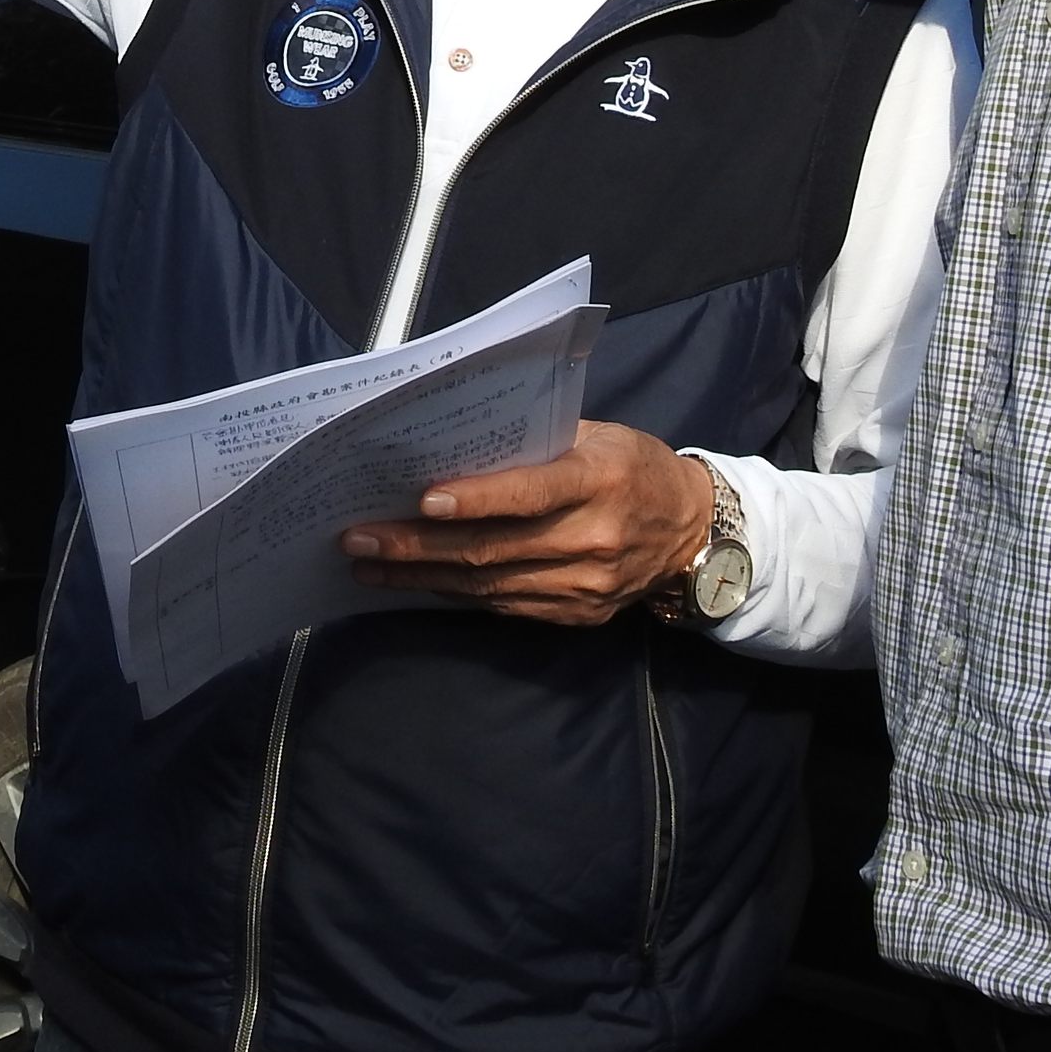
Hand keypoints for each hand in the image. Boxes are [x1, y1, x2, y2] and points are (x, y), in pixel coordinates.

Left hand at [339, 421, 711, 627]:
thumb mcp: (595, 435)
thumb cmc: (631, 465)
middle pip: (493, 548)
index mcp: (601, 480)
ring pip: (489, 585)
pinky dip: (453, 593)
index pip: (532, 492)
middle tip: (357, 540)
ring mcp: (585, 586)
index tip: (422, 500)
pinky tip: (414, 582)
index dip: (477, 499)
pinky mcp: (576, 616)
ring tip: (367, 566)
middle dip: (416, 546)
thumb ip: (533, 441)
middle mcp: (594, 538)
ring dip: (421, 577)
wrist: (693, 531)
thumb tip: (450, 443)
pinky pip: (503, 605)